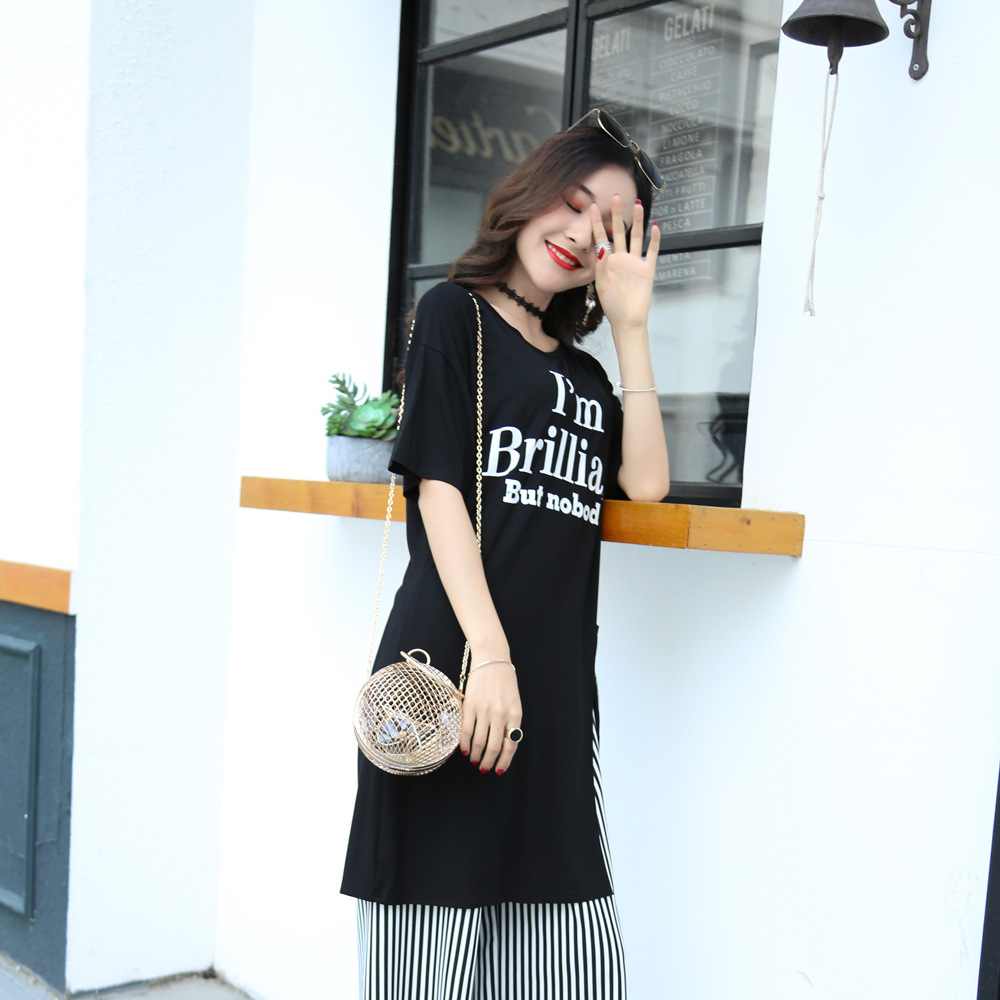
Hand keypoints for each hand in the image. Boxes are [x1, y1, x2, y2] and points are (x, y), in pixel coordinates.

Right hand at [460, 658, 520, 774]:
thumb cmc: (504, 681)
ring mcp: (485, 710)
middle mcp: (501, 714)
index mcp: (515, 714)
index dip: (505, 761)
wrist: (492, 659)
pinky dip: (464, 743)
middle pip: (494, 747)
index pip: (511, 745)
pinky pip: (466, 730)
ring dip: (475, 755)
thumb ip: (510, 722)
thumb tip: (503, 745)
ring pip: (479, 741)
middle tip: (483, 768)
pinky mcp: (470, 705)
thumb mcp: (514, 702)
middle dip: (488, 762)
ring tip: (473, 760)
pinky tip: (464, 749)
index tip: (499, 770)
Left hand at [590, 195, 659, 338]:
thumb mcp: (602, 286)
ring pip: (636, 237)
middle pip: (618, 232)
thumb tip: (602, 249)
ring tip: (637, 204)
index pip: (600, 237)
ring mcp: (635, 263)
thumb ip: (602, 267)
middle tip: (615, 197)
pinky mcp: (647, 270)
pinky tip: (656, 226)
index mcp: (607, 262)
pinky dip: (655, 240)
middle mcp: (621, 259)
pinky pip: (652, 252)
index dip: (596, 222)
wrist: (628, 321)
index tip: (591, 206)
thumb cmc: (612, 306)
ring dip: (637, 221)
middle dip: (617, 214)